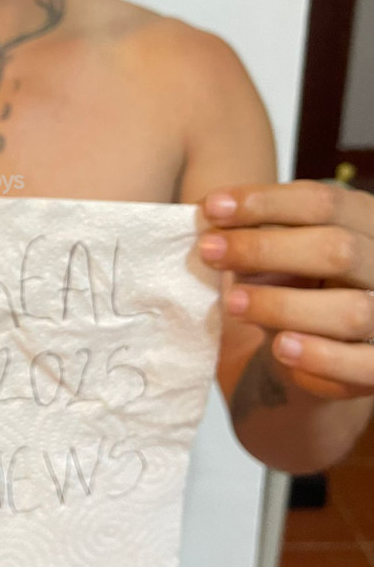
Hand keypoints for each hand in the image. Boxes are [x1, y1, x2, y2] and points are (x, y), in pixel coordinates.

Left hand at [198, 179, 373, 400]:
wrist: (320, 350)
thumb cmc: (296, 283)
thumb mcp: (281, 250)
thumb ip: (257, 232)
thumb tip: (211, 214)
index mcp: (365, 221)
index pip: (322, 202)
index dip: (264, 202)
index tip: (210, 208)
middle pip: (337, 248)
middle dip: (265, 249)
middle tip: (208, 251)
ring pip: (350, 309)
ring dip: (284, 306)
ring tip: (233, 303)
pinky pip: (363, 364)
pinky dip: (322, 357)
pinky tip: (281, 346)